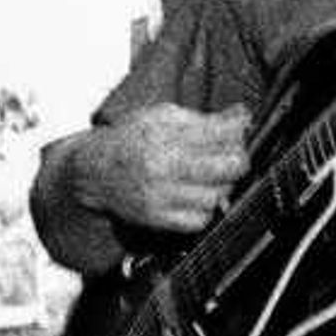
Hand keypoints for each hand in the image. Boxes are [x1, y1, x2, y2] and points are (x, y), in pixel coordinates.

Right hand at [76, 105, 250, 236]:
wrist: (94, 172)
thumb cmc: (129, 140)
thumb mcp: (161, 116)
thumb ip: (202, 117)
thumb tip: (241, 117)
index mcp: (164, 136)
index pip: (223, 132)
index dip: (240, 126)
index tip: (241, 123)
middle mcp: (163, 168)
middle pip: (229, 166)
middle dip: (237, 156)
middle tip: (231, 152)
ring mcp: (161, 197)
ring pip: (218, 195)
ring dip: (223, 184)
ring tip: (212, 174)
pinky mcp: (159, 219)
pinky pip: (201, 219)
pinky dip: (207, 207)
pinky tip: (198, 194)